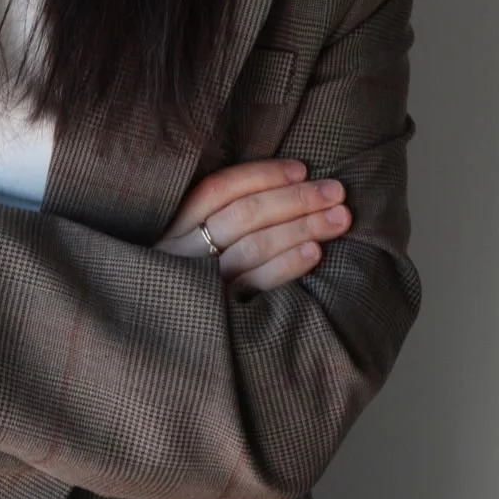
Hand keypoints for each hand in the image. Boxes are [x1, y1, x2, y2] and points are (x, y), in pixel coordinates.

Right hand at [156, 158, 350, 293]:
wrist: (159, 328)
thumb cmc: (188, 270)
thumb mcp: (187, 236)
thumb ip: (219, 212)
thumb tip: (286, 182)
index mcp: (172, 223)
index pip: (218, 189)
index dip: (262, 176)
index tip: (301, 169)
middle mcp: (182, 249)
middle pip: (243, 215)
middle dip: (295, 199)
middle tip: (336, 192)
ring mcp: (200, 281)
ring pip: (254, 246)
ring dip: (302, 228)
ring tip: (339, 219)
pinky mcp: (219, 310)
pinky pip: (257, 283)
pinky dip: (287, 265)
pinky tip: (315, 252)